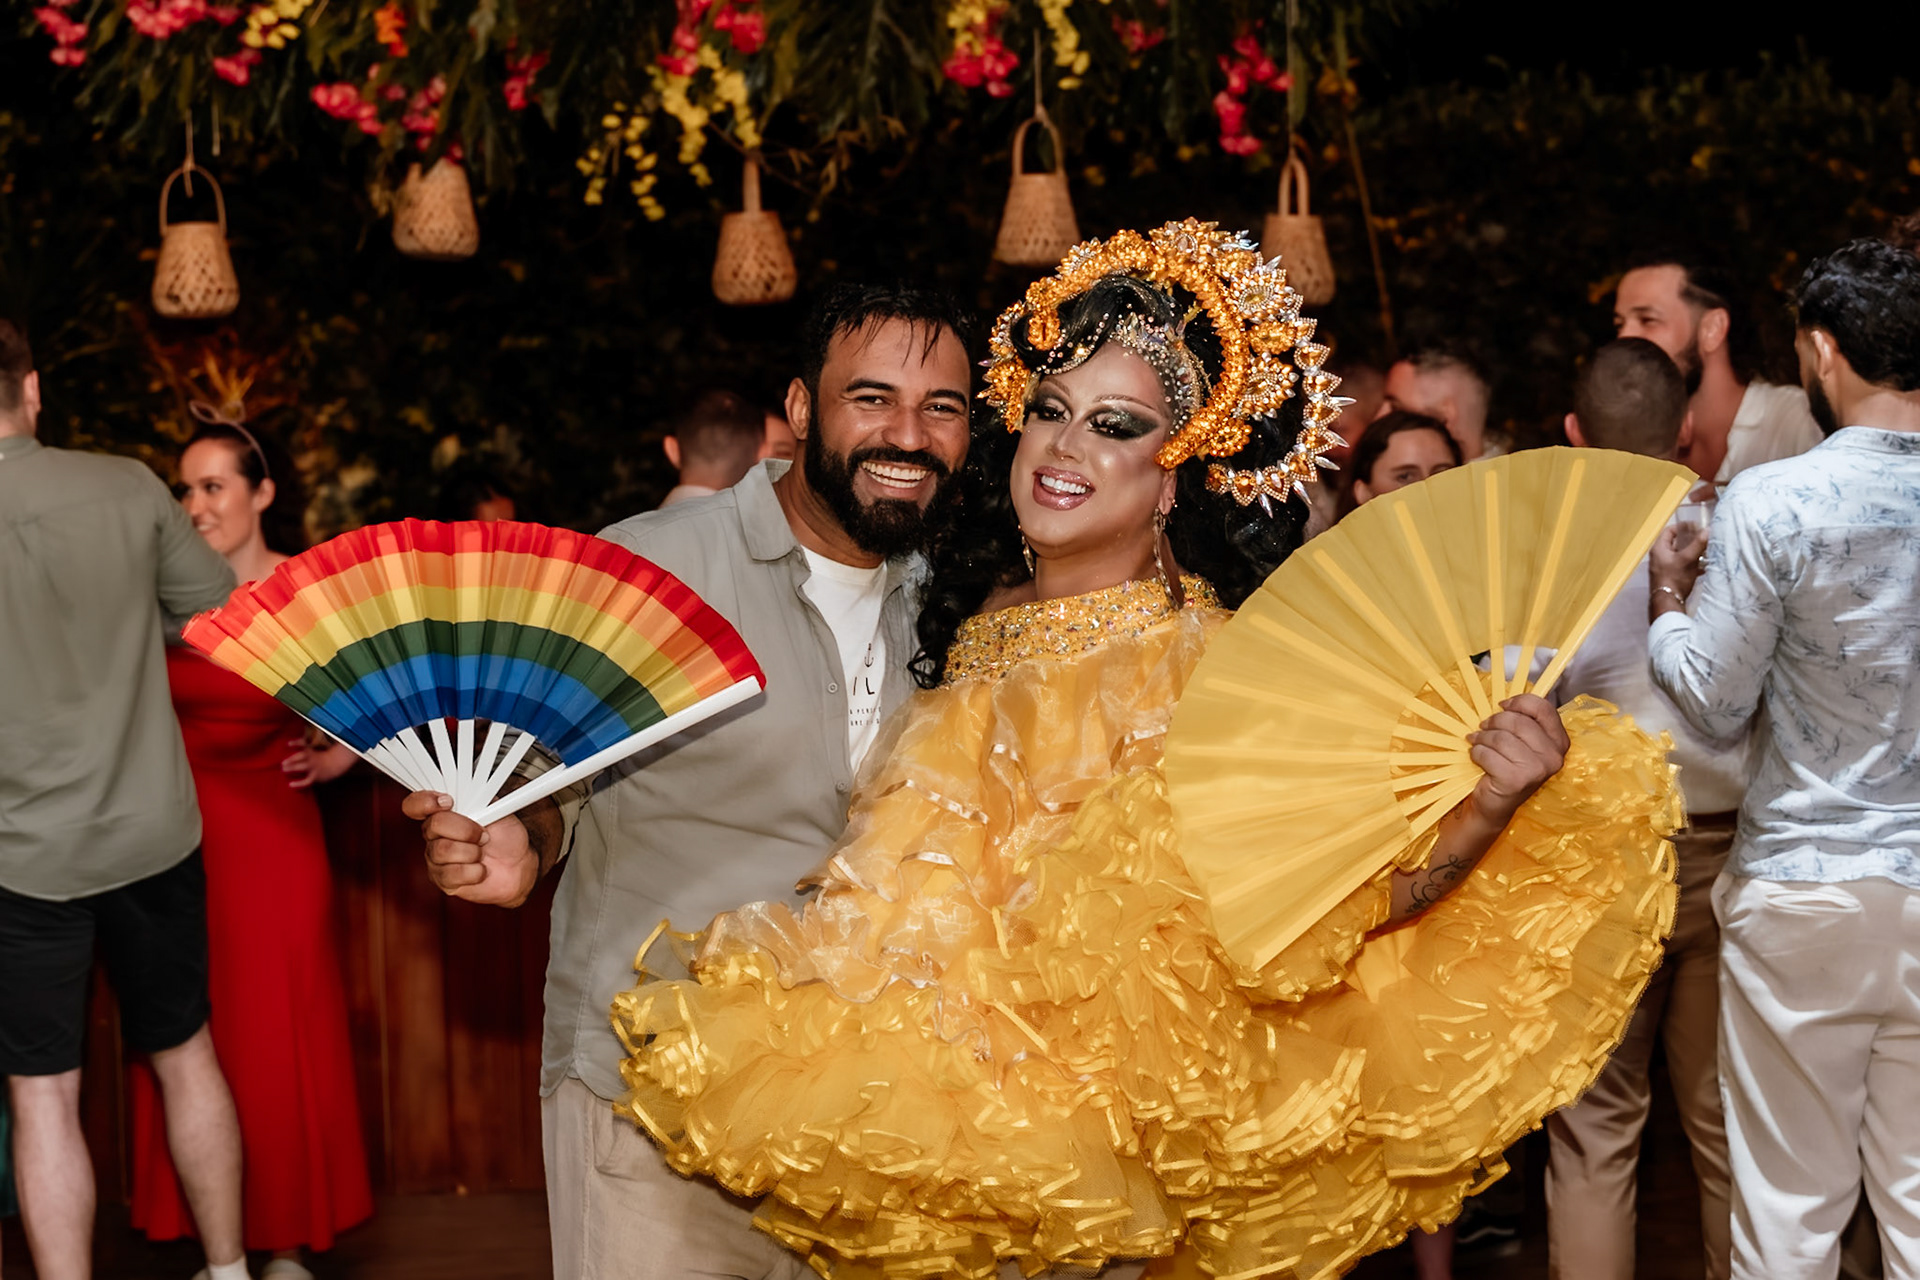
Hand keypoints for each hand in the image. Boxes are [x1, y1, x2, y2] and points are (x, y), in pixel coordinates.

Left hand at [281, 735, 357, 787]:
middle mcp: (313, 758)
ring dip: (293, 767)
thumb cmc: (321, 755)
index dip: (297, 743)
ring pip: (302, 767)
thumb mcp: (314, 748)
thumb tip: (288, 742)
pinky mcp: (315, 776)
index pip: (305, 744)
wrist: (335, 764)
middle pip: (301, 756)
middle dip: (291, 759)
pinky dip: (298, 783)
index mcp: (312, 751)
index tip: (289, 744)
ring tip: (284, 769)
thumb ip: (302, 744)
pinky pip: (306, 781)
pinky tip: (290, 784)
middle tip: (282, 762)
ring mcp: (314, 767)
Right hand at [400, 790, 540, 906]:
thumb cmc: (506, 836)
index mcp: (443, 813)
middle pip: (433, 825)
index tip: (447, 802)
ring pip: (442, 850)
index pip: (415, 804)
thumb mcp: (497, 808)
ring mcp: (436, 858)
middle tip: (484, 835)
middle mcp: (434, 835)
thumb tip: (464, 788)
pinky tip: (481, 870)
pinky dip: (475, 871)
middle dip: (466, 829)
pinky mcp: (444, 881)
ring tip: (483, 853)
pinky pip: (451, 874)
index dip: (424, 801)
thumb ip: (476, 797)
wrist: (520, 865)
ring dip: (472, 852)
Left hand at [1464, 694, 1569, 829]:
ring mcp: (1537, 769)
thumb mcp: (1521, 743)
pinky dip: (1477, 753)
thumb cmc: (1507, 769)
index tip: (1502, 706)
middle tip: (1483, 729)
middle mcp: (1554, 756)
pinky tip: (1477, 758)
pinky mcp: (1516, 780)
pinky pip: (1488, 753)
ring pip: (1501, 737)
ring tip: (1478, 744)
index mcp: (1559, 741)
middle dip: (1493, 722)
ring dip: (1482, 738)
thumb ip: (1522, 723)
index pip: (1542, 708)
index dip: (1519, 702)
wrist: (1495, 805)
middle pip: (1517, 721)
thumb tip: (1505, 703)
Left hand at [1649, 522, 1709, 601]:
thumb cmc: (1675, 578)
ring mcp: (1664, 567)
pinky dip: (1692, 565)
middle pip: (1677, 542)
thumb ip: (1698, 544)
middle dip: (1692, 541)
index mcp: (1659, 548)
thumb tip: (1708, 530)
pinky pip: (1682, 566)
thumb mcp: (1688, 559)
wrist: (1668, 602)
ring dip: (1694, 553)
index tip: (1698, 527)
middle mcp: (1659, 556)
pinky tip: (1704, 568)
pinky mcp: (1670, 576)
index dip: (1684, 527)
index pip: (1670, 530)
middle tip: (1705, 539)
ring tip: (1708, 553)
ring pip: (1681, 555)